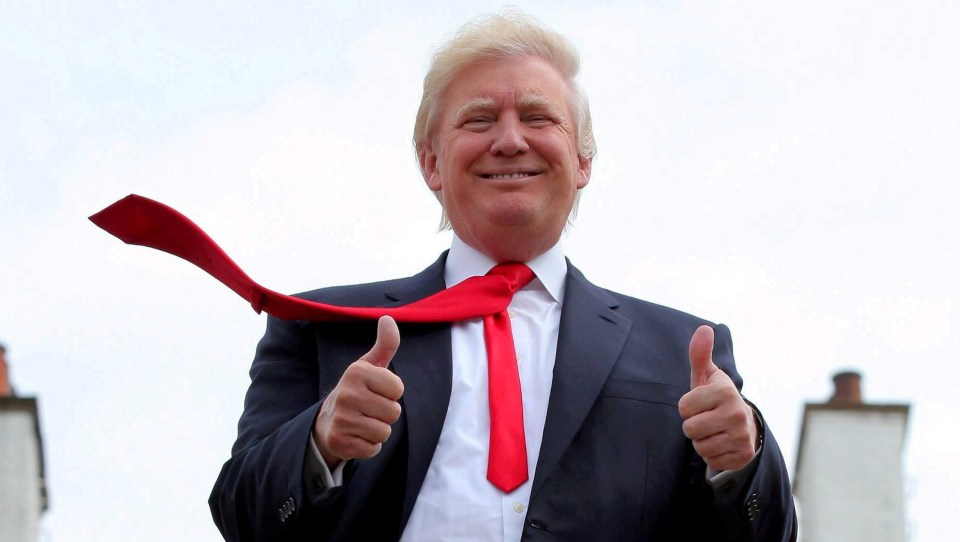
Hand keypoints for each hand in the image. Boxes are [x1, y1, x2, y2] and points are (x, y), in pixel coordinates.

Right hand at [313, 316, 403, 468]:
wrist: (327, 420)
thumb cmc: (358, 390)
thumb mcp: (370, 366)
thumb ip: (385, 344)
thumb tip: (388, 319)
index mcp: (357, 372)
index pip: (398, 389)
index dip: (392, 393)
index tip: (377, 391)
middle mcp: (347, 394)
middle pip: (393, 413)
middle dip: (386, 414)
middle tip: (369, 409)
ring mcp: (341, 419)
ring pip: (384, 432)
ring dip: (378, 430)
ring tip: (363, 422)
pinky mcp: (340, 442)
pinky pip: (373, 448)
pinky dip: (369, 445)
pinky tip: (357, 435)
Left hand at [678, 325, 757, 471]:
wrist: (744, 423)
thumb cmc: (716, 397)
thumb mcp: (707, 375)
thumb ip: (700, 354)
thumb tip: (703, 329)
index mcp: (726, 391)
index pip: (684, 407)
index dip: (688, 407)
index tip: (701, 403)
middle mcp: (737, 413)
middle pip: (690, 429)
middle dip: (694, 425)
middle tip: (707, 418)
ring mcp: (741, 436)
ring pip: (700, 446)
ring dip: (702, 440)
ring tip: (714, 430)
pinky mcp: (742, 456)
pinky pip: (711, 460)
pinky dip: (712, 454)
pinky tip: (721, 443)